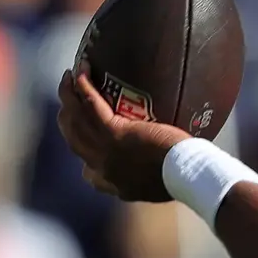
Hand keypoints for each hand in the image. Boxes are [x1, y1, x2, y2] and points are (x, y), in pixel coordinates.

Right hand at [57, 69, 190, 200]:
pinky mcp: (115, 132)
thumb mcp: (162, 186)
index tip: (89, 150)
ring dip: (68, 96)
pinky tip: (81, 71)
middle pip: (74, 140)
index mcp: (117, 186)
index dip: (85, 160)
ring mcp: (106, 150)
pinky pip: (92, 105)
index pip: (91, 174)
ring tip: (69, 77)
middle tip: (68, 101)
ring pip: (76, 119)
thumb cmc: (188, 178)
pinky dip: (83, 87)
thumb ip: (152, 177)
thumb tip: (164, 166)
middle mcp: (104, 170)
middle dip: (68, 119)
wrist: (189, 175)